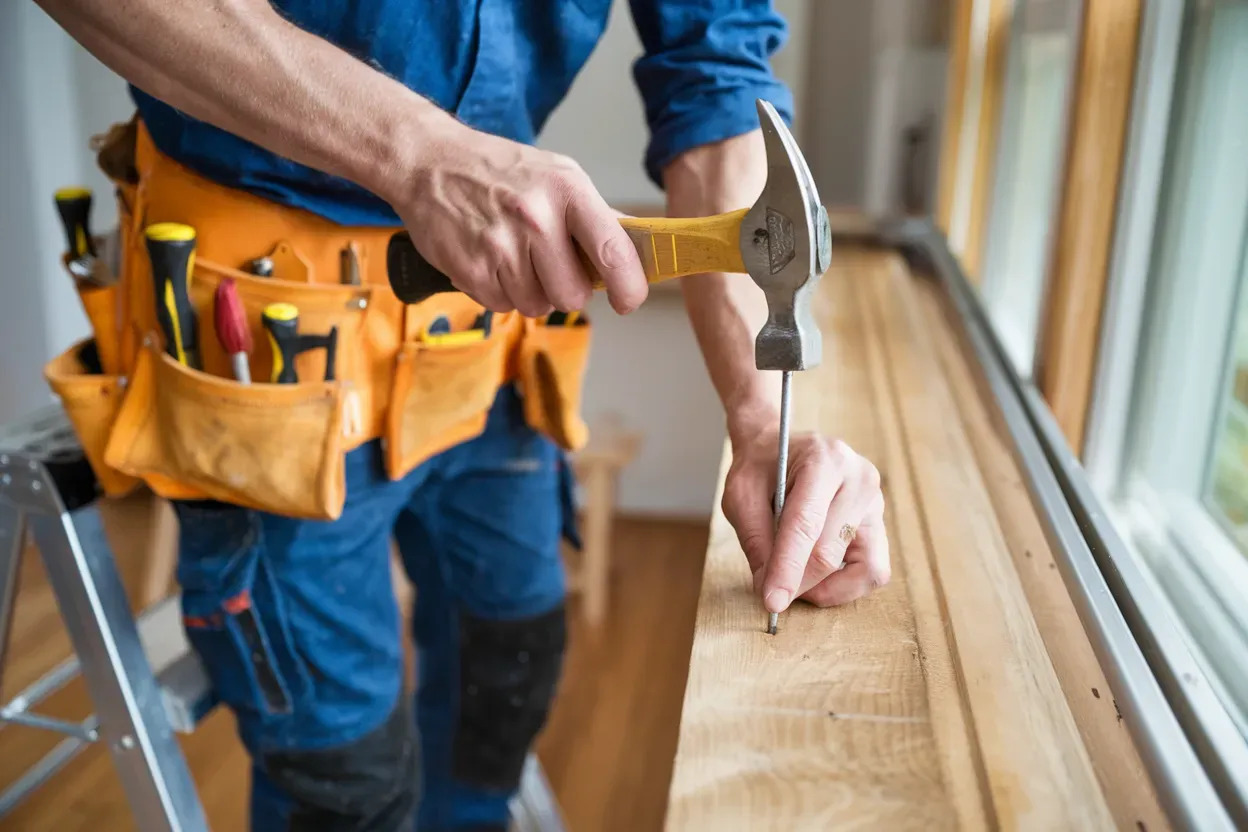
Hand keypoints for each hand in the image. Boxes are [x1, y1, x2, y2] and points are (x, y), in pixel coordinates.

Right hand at [384, 121, 648, 316]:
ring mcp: (500, 246)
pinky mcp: (470, 270)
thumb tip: (640, 245)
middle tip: (549, 265)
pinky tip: (490, 260)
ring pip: (536, 306)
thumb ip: (596, 215)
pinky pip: (502, 306)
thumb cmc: (501, 171)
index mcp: (567, 190)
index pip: (612, 250)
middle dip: (565, 289)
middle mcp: (535, 218)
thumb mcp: (557, 175)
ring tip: (513, 255)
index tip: (629, 301)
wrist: (429, 162)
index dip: (629, 285)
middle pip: (572, 295)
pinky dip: (500, 291)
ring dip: (530, 291)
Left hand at [722, 428, 889, 613]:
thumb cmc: (760, 468)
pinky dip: (845, 583)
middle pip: (831, 551)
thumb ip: (756, 540)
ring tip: (797, 581)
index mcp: (823, 460)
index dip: (787, 568)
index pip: (806, 525)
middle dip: (799, 582)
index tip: (771, 601)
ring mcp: (876, 501)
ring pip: (865, 568)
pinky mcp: (879, 522)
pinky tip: (816, 575)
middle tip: (772, 593)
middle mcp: (859, 478)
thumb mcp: (741, 496)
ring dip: (828, 587)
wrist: (781, 446)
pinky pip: (873, 569)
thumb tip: (770, 589)